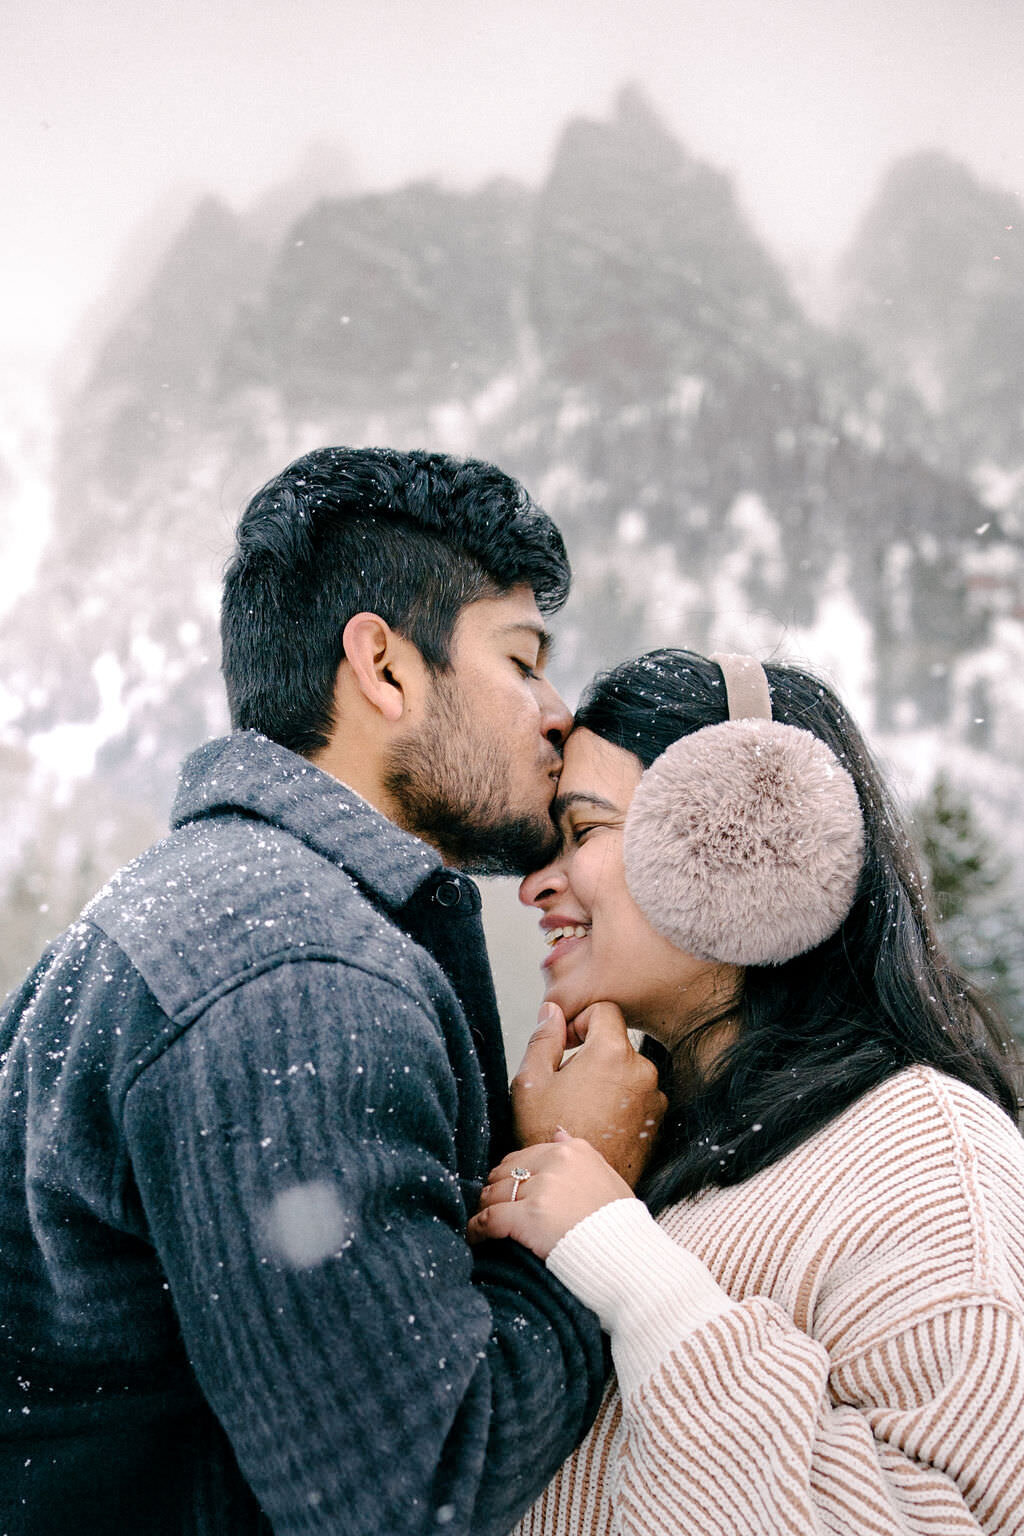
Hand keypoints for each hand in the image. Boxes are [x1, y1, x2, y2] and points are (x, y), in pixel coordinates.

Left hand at [468, 1133, 634, 1258]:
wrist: (628, 1258)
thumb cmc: (620, 1224)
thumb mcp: (606, 1177)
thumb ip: (578, 1153)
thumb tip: (557, 1130)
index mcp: (574, 1150)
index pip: (525, 1156)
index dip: (512, 1176)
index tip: (509, 1193)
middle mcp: (556, 1162)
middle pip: (505, 1172)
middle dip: (497, 1192)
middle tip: (494, 1210)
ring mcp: (542, 1188)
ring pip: (494, 1194)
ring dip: (486, 1210)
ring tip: (482, 1225)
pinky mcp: (530, 1216)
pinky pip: (490, 1219)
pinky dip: (478, 1229)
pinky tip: (476, 1237)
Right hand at [511, 1001, 665, 1185]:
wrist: (578, 1194)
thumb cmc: (549, 1137)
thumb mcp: (531, 1082)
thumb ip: (543, 1038)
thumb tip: (552, 1010)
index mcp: (612, 1052)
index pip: (604, 1010)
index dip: (580, 1021)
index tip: (565, 1046)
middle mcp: (642, 1070)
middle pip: (616, 1041)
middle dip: (593, 1054)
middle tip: (567, 1084)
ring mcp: (654, 1097)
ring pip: (627, 1070)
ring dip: (608, 1079)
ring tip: (582, 1108)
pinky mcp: (658, 1121)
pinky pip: (638, 1096)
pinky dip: (621, 1102)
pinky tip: (598, 1123)